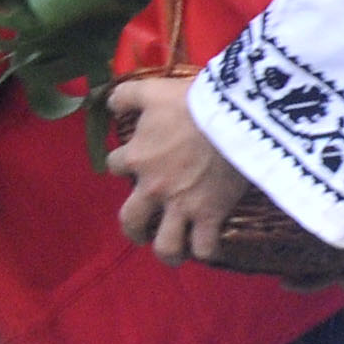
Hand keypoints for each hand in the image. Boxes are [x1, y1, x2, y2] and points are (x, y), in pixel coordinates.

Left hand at [105, 73, 255, 262]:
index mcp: (137, 157)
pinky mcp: (211, 215)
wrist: (232, 117)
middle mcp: (153, 188)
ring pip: (166, 245)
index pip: (114, 166)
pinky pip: (205, 247)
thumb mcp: (152, 90)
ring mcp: (181, 205)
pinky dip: (206, 250)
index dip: (123, 163)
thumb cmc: (192, 101)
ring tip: (173, 253)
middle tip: (141, 231)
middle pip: (130, 220)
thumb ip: (126, 96)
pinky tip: (208, 246)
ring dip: (168, 252)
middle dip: (134, 229)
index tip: (135, 161)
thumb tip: (110, 106)